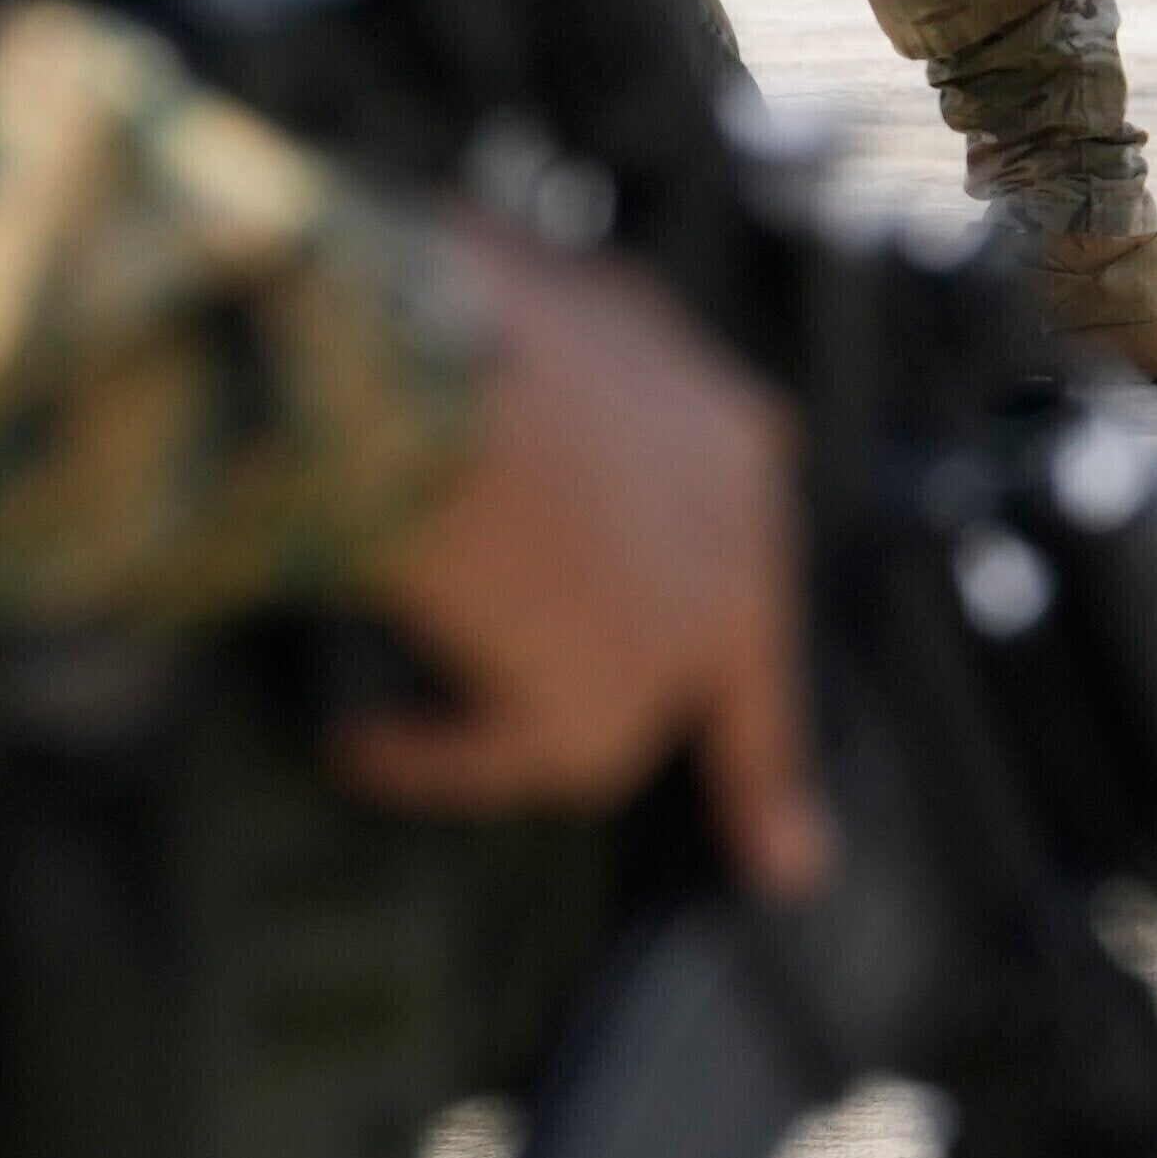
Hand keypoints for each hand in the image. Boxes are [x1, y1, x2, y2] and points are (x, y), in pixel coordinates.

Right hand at [346, 235, 821, 896]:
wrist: (420, 352)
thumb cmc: (439, 303)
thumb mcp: (516, 300)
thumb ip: (534, 363)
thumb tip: (458, 350)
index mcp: (725, 427)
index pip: (746, 521)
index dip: (716, 580)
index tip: (717, 638)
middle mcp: (739, 528)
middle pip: (744, 656)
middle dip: (760, 762)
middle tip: (790, 857)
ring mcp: (691, 623)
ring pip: (619, 712)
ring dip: (512, 737)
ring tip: (397, 742)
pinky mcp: (617, 705)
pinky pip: (515, 758)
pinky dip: (435, 758)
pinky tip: (366, 744)